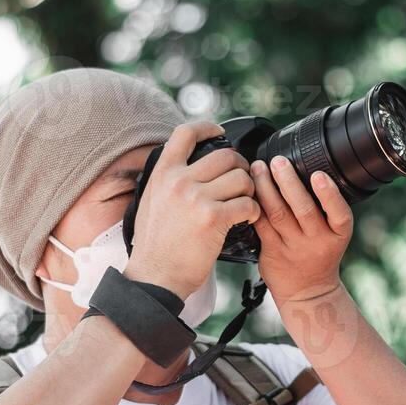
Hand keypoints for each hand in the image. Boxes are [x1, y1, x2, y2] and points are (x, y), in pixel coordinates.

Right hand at [123, 122, 259, 296]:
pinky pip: (247, 204)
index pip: (186, 133)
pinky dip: (253, 212)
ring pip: (242, 178)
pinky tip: (247, 219)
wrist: (155, 276)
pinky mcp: (213, 219)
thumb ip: (169, 180)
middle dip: (241, 167)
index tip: (219, 133)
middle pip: (226, 155)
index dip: (207, 127)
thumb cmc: (155, 245)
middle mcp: (179, 181)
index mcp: (163, 173)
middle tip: (242, 182)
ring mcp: (196, 198)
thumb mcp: (151, 201)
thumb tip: (188, 164)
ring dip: (250, 190)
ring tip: (244, 202)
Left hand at [251, 156, 351, 302]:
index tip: (319, 175)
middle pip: (303, 209)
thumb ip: (324, 208)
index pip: (339, 212)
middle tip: (278, 161)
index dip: (329, 194)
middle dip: (289, 182)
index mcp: (338, 233)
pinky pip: (261, 225)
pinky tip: (247, 190)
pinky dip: (254, 206)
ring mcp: (294, 248)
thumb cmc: (320, 255)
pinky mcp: (273, 252)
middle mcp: (317, 241)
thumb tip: (299, 169)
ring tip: (258, 168)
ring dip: (266, 189)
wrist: (308, 293)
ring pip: (278, 215)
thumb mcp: (333, 233)